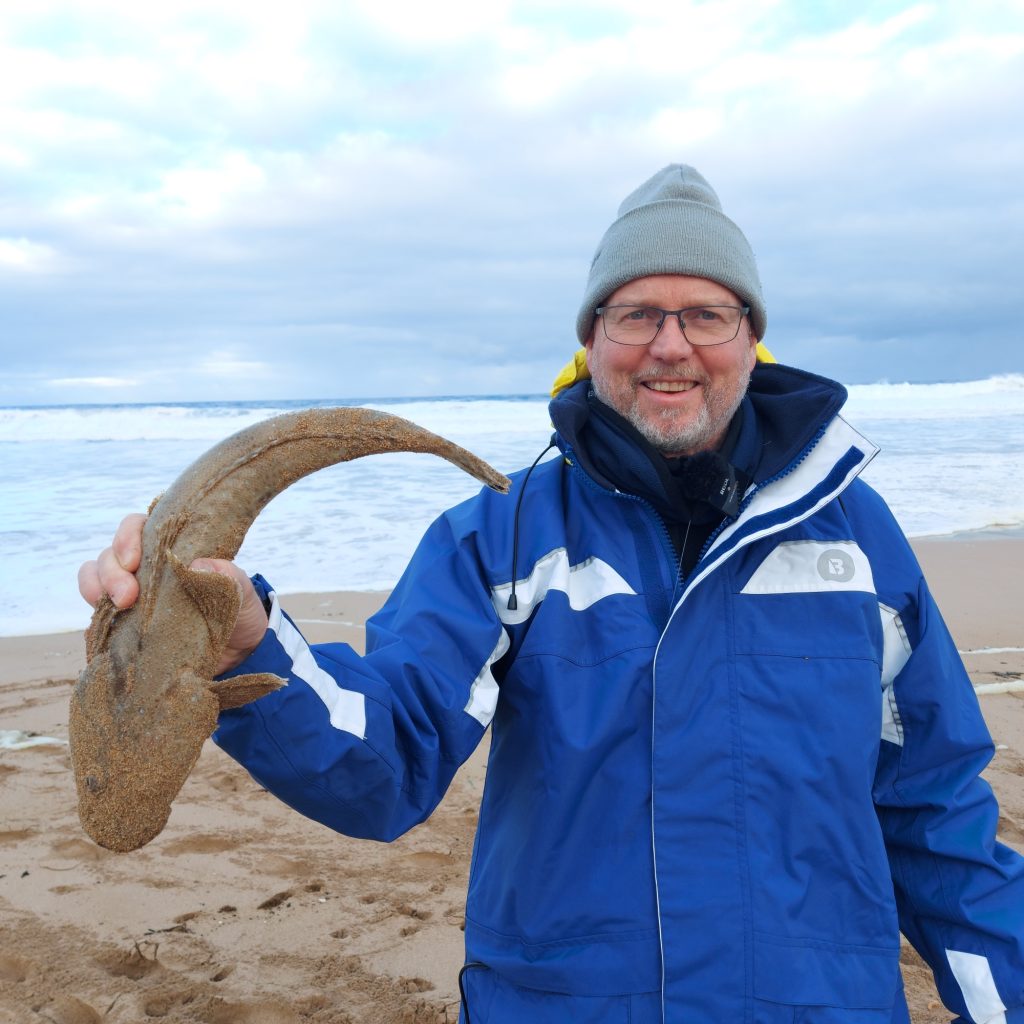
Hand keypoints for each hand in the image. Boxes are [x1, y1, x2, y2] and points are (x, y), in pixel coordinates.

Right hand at [78, 514, 267, 673]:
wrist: (239, 654)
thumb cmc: (238, 610)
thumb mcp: (240, 590)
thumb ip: (225, 575)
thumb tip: (197, 565)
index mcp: (171, 549)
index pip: (137, 527)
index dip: (127, 536)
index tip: (133, 560)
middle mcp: (145, 568)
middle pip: (109, 555)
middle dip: (111, 571)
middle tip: (127, 597)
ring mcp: (132, 596)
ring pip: (94, 579)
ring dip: (96, 589)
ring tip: (118, 607)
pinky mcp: (123, 626)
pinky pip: (97, 616)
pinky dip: (95, 617)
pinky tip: (107, 628)